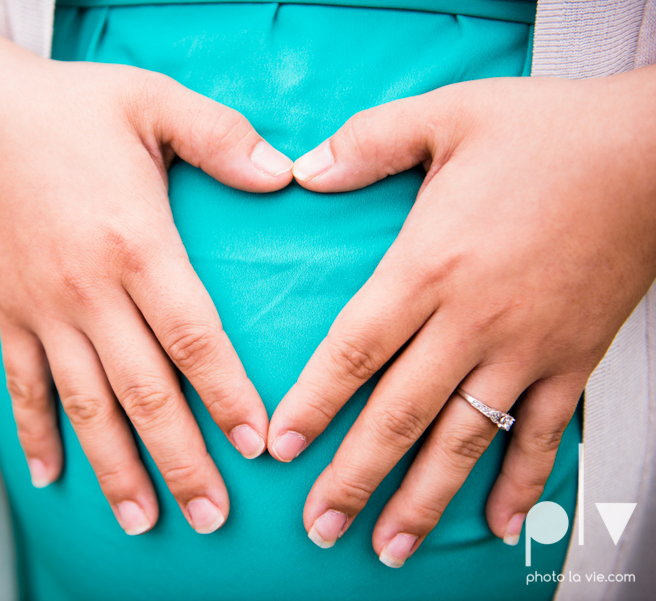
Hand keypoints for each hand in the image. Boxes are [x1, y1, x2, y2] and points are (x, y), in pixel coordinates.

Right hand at [0, 0, 293, 535]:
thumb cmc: (74, 109)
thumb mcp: (153, 100)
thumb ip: (222, 137)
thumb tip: (287, 172)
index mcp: (136, 243)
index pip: (193, 336)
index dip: (226, 394)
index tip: (258, 446)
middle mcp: (89, 290)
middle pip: (143, 390)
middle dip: (181, 458)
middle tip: (211, 516)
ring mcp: (45, 309)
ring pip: (85, 404)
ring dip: (114, 467)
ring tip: (143, 521)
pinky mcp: (11, 314)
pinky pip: (22, 385)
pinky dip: (34, 434)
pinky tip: (49, 478)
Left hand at [267, 66, 655, 563]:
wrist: (650, 150)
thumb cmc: (546, 132)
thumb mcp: (445, 116)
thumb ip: (366, 144)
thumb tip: (300, 170)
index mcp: (429, 266)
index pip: (354, 350)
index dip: (313, 404)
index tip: (280, 449)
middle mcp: (473, 320)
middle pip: (399, 415)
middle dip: (354, 478)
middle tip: (320, 527)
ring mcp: (527, 349)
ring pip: (464, 440)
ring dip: (424, 500)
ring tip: (388, 548)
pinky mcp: (573, 360)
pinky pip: (544, 435)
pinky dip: (523, 483)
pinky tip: (501, 523)